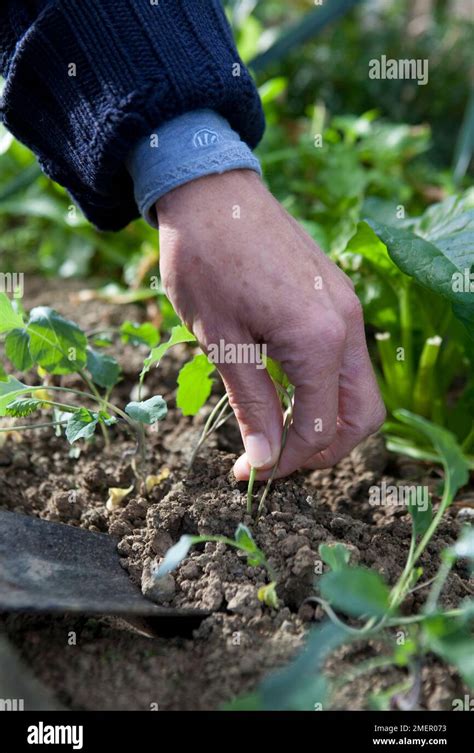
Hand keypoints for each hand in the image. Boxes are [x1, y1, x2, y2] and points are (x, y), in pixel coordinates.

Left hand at [156, 170, 384, 479]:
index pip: (320, 429)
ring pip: (359, 389)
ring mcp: (347, 309)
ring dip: (327, 419)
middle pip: (362, 417)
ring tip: (278, 427)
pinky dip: (325, 388)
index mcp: (319, 340)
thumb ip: (252, 405)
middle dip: (322, 449)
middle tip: (275, 458)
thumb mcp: (221, 341)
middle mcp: (347, 326)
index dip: (284, 462)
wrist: (211, 191)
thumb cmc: (205, 261)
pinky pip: (347, 359)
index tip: (247, 473)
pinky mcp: (338, 297)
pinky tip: (284, 386)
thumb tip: (265, 462)